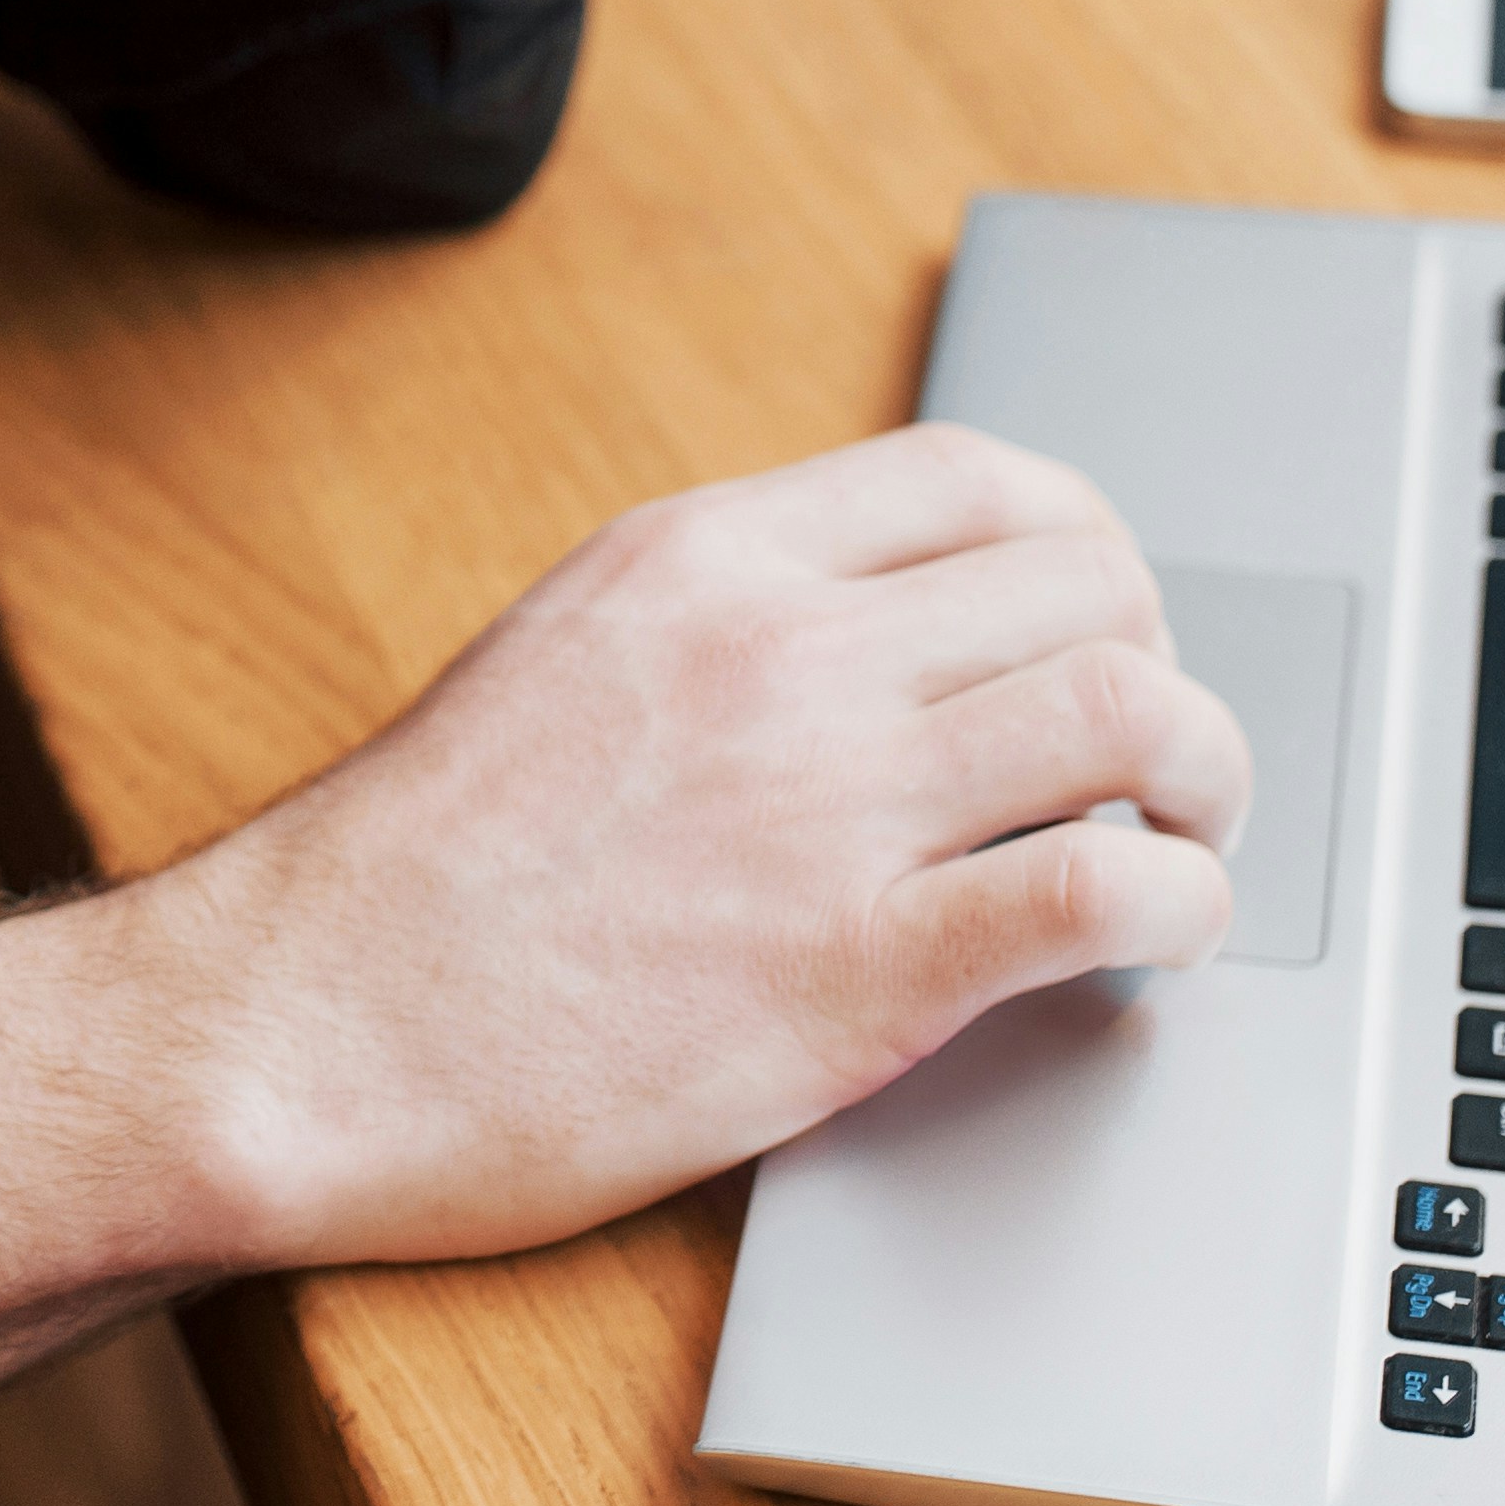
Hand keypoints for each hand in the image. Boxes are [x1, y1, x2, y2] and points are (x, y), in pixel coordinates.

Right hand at [141, 424, 1251, 1272]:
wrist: (297, 1028)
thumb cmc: (410, 879)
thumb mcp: (561, 657)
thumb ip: (717, 625)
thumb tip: (872, 635)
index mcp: (702, 559)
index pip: (984, 476)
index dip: (1084, 549)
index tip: (1090, 625)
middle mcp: (780, 654)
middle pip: (1093, 582)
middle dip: (1160, 665)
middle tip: (1147, 763)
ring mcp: (823, 808)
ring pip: (1136, 709)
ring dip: (1208, 781)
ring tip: (1183, 844)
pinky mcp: (855, 974)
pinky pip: (1104, 892)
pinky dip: (1181, 908)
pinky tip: (1152, 944)